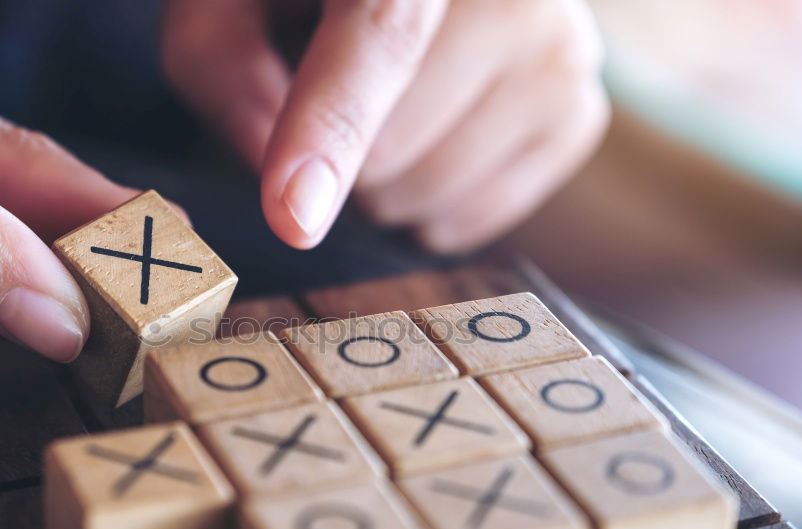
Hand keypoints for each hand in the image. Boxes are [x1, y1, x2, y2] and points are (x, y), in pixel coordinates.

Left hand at [162, 0, 608, 250]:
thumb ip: (223, 69)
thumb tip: (282, 184)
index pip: (382, 36)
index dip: (331, 130)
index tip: (294, 217)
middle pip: (392, 148)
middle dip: (336, 154)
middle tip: (336, 98)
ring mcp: (562, 49)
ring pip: (431, 193)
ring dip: (380, 187)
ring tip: (386, 115)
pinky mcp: (577, 110)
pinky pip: (476, 219)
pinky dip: (430, 207)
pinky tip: (426, 146)